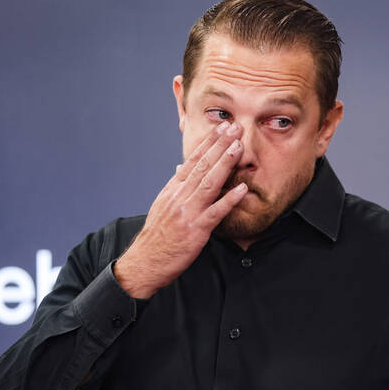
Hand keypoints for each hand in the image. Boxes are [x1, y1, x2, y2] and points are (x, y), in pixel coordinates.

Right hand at [115, 121, 247, 298]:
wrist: (145, 262)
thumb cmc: (158, 235)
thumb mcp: (164, 206)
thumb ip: (176, 187)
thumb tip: (180, 167)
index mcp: (173, 189)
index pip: (192, 161)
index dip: (208, 143)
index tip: (222, 128)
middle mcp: (179, 196)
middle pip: (202, 166)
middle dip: (219, 145)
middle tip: (235, 127)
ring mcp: (187, 212)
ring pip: (208, 183)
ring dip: (225, 164)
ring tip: (238, 148)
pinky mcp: (195, 230)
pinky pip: (215, 212)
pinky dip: (229, 199)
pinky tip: (242, 189)